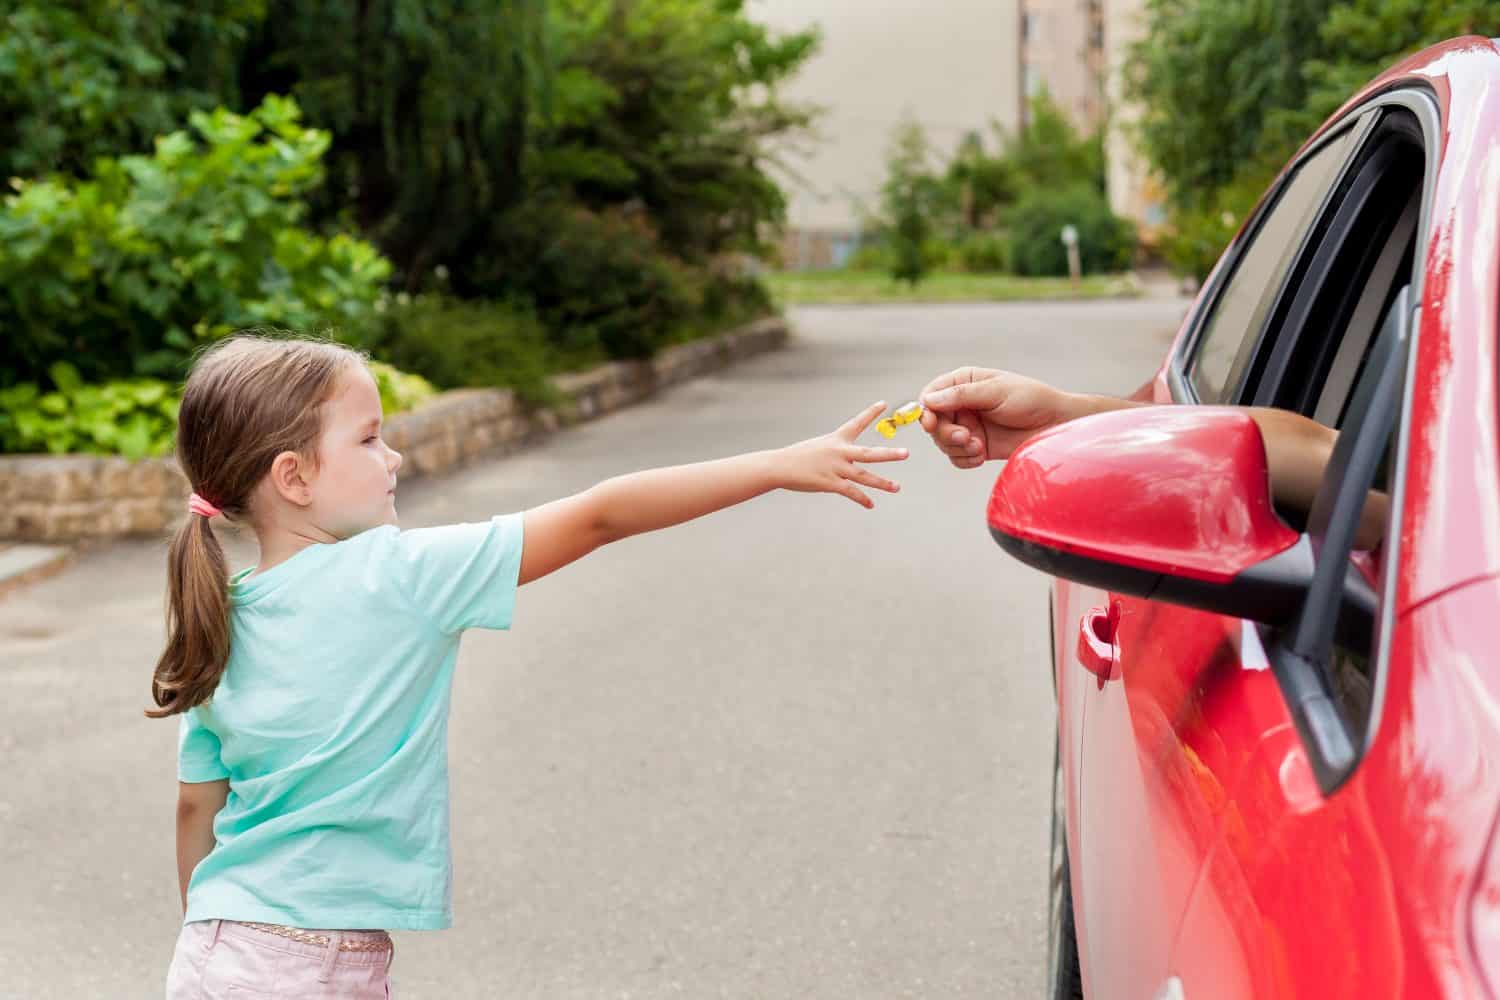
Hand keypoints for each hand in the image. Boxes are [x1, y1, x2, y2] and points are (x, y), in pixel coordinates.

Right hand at [777, 401, 908, 507]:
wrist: (778, 466)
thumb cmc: (797, 457)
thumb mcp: (818, 447)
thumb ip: (835, 452)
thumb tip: (847, 459)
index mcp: (836, 439)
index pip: (856, 423)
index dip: (870, 413)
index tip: (884, 403)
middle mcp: (839, 452)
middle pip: (869, 453)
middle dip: (889, 454)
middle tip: (906, 454)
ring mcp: (835, 468)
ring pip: (864, 476)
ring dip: (882, 483)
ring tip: (897, 487)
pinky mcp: (829, 483)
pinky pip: (850, 492)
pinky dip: (862, 499)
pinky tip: (871, 504)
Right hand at [918, 367, 1078, 467]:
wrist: (1056, 426)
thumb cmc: (1032, 400)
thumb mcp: (996, 392)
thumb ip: (962, 395)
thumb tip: (928, 400)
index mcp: (965, 383)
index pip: (931, 395)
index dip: (926, 410)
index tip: (931, 423)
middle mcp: (963, 405)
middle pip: (934, 422)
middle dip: (946, 433)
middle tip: (965, 438)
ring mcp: (969, 427)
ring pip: (943, 442)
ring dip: (957, 448)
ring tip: (979, 447)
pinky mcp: (977, 447)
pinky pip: (957, 458)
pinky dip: (964, 460)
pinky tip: (981, 456)